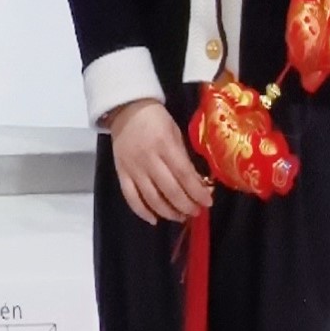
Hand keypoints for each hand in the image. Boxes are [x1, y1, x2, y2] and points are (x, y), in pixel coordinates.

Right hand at [105, 97, 211, 224]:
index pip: (184, 175)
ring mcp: (133, 168)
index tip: (208, 202)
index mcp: (165, 146)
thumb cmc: (157, 120)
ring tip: (180, 216)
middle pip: (169, 190)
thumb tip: (197, 182)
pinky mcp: (121, 174)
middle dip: (186, 205)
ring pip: (151, 198)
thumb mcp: (175, 133)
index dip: (197, 192)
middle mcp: (148, 160)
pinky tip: (154, 220)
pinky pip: (131, 197)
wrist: (126, 111)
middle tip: (196, 211)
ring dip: (168, 211)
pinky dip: (142, 211)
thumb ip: (183, 158)